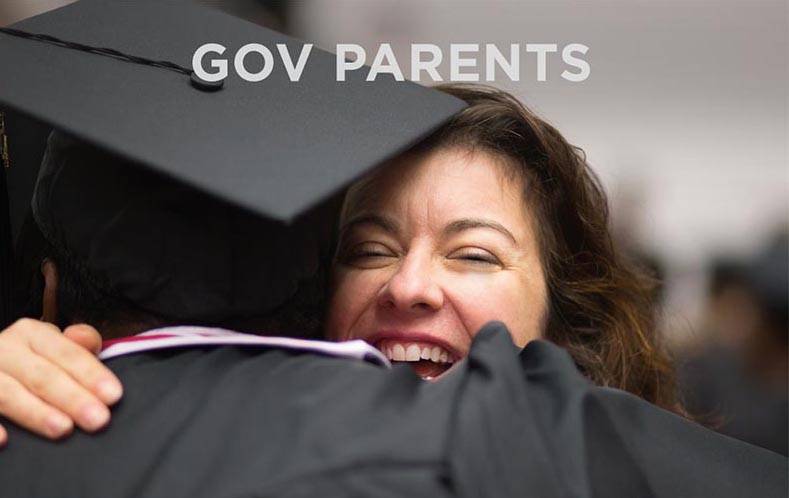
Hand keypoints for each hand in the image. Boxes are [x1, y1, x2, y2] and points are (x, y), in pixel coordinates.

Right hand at [0, 318, 121, 445]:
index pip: (66, 353)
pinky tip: (5, 440)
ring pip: (8, 394)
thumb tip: (88, 340)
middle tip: (98, 419)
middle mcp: (4, 349)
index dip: (91, 374)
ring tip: (63, 429)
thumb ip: (78, 345)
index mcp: (31, 333)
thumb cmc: (31, 359)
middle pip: (42, 376)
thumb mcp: (53, 345)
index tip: (113, 395)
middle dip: (72, 398)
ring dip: (36, 412)